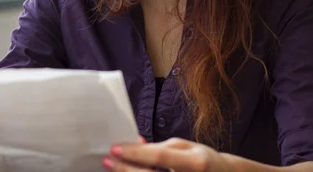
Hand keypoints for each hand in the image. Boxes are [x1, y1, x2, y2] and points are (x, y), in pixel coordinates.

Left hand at [103, 138, 235, 171]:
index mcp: (195, 163)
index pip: (159, 157)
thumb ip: (162, 147)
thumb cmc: (204, 161)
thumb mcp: (188, 148)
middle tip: (107, 160)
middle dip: (125, 169)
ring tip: (113, 169)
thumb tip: (135, 144)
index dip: (135, 153)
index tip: (114, 148)